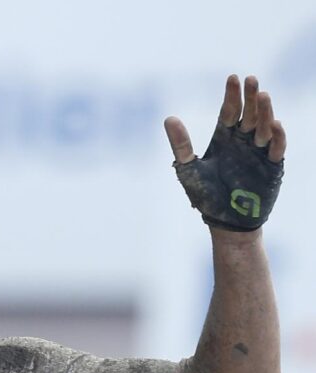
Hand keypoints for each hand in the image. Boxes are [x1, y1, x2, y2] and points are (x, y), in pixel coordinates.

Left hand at [165, 75, 285, 230]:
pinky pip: (276, 148)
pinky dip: (276, 136)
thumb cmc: (205, 195)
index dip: (232, 95)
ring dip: (265, 112)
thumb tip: (169, 118)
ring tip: (263, 95)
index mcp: (224, 138)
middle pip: (249, 114)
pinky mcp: (271, 166)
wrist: (225, 221)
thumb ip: (182, 144)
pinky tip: (273, 124)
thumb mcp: (188, 168)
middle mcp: (242, 141)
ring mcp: (258, 152)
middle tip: (252, 79)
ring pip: (264, 127)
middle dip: (251, 97)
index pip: (229, 111)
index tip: (232, 78)